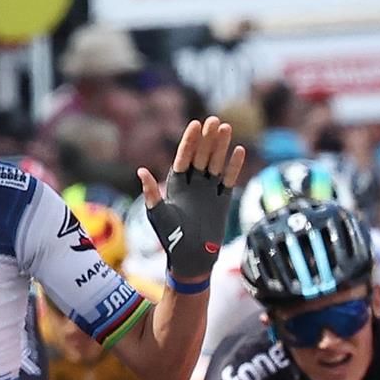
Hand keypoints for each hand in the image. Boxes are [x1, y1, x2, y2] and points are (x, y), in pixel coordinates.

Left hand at [136, 116, 246, 282]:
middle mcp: (192, 185)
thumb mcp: (158, 215)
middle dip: (207, 139)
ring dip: (220, 147)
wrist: (191, 258)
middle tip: (213, 120)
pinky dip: (234, 166)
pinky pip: (229, 180)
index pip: (184, 158)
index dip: (189, 142)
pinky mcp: (222, 201)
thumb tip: (141, 171)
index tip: (195, 125)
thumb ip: (152, 193)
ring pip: (216, 164)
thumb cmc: (171, 239)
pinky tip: (239, 151)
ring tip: (226, 128)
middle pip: (201, 156)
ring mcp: (208, 191)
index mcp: (176, 185)